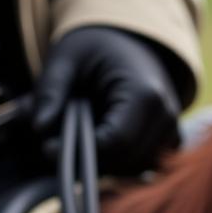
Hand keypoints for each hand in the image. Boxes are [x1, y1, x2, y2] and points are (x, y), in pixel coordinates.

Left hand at [33, 26, 184, 174]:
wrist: (128, 41)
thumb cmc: (96, 48)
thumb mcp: (65, 58)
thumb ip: (50, 92)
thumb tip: (39, 128)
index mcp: (145, 94)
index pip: (115, 144)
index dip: (80, 152)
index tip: (47, 148)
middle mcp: (166, 116)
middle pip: (123, 163)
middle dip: (86, 160)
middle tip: (54, 144)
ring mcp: (172, 131)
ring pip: (132, 171)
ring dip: (101, 163)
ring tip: (77, 136)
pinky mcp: (170, 142)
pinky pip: (142, 168)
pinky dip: (117, 164)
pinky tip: (99, 144)